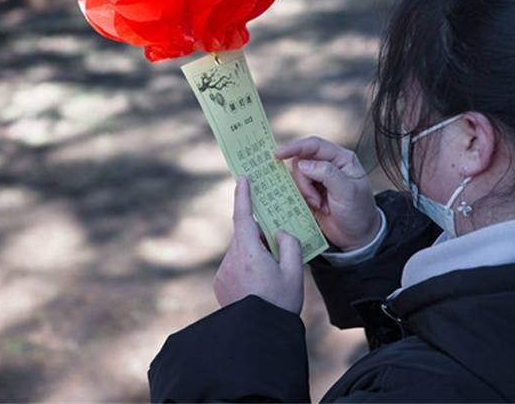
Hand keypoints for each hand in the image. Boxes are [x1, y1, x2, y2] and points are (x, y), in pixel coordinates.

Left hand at [213, 176, 303, 314]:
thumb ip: (289, 245)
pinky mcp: (220, 284)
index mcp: (249, 253)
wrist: (257, 336)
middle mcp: (231, 260)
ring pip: (240, 252)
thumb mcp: (294, 272)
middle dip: (260, 237)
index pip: (243, 217)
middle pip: (245, 236)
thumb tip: (279, 232)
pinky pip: (235, 267)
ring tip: (272, 274)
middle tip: (277, 245)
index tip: (242, 178)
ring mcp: (223, 273)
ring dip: (254, 255)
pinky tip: (260, 285)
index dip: (243, 196)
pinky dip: (247, 268)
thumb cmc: (279, 304)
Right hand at [275, 136, 379, 250]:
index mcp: (342, 158)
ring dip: (305, 191)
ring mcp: (319, 178)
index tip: (278, 154)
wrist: (357, 236)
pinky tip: (315, 206)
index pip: (315, 145)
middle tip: (316, 200)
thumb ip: (327, 173)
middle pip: (302, 160)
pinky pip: (296, 188)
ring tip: (320, 205)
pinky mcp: (311, 191)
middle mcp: (329, 164)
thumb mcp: (347, 191)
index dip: (295, 147)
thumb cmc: (358, 211)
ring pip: (297, 175)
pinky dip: (302, 198)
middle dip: (304, 181)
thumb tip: (302, 163)